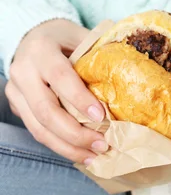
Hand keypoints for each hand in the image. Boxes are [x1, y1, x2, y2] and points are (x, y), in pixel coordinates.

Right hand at [6, 19, 106, 164]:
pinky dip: (61, 147)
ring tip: (94, 156)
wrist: (31, 39)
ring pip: (39, 128)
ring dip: (68, 147)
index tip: (101, 117)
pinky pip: (38, 133)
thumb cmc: (63, 40)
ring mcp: (16, 92)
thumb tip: (129, 80)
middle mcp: (23, 72)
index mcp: (41, 50)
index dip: (79, 99)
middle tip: (102, 144)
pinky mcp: (17, 108)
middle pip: (46, 111)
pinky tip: (82, 154)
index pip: (60, 77)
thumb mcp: (80, 37)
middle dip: (75, 133)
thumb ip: (98, 56)